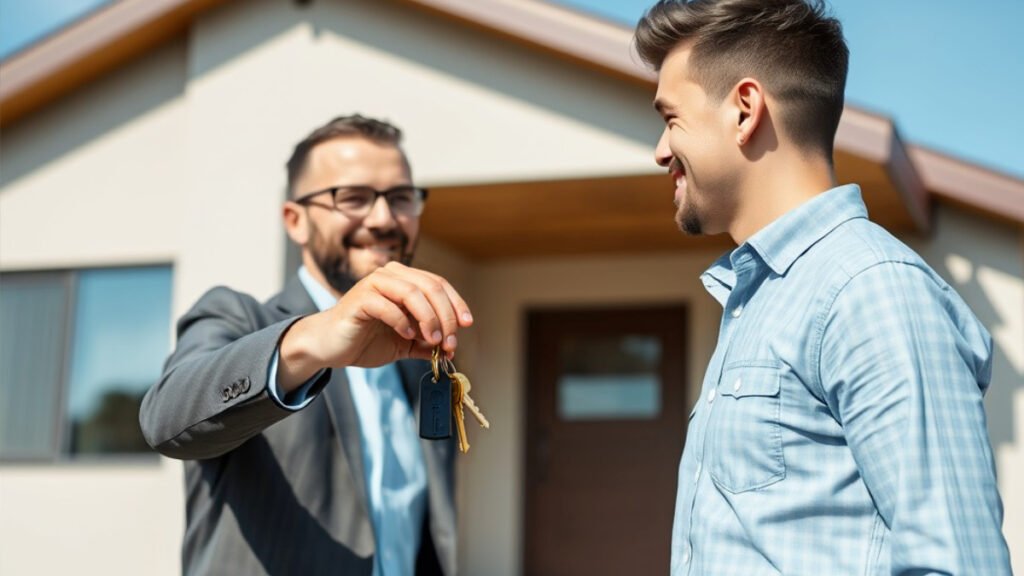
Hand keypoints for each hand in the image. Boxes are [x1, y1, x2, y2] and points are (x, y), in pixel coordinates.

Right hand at [278, 263, 472, 389]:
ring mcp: (374, 284)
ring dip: (429, 319)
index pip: (439, 284)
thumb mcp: (405, 343)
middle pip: (431, 287)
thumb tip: (451, 351)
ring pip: (413, 293)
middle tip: (450, 342)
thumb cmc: (366, 339)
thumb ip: (427, 344)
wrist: (330, 346)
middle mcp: (391, 275)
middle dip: (446, 316)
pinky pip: (388, 306)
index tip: (467, 325)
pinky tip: (407, 336)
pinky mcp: (360, 298)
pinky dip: (403, 322)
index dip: (456, 303)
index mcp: (404, 279)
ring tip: (433, 340)